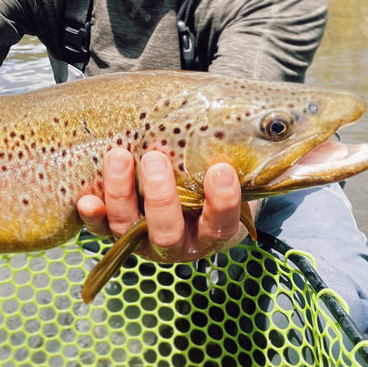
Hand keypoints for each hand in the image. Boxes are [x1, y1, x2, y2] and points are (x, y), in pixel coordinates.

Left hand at [77, 147, 245, 262]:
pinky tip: (87, 199)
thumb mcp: (228, 168)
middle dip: (160, 197)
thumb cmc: (209, 175)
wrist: (185, 193)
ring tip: (120, 156)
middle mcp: (177, 243)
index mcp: (212, 231)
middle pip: (167, 232)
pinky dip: (92, 216)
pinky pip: (99, 229)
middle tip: (156, 159)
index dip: (221, 200)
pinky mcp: (115, 233)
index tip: (220, 169)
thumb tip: (280, 123)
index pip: (220, 222)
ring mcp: (143, 240)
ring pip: (128, 228)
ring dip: (121, 193)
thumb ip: (239, 152)